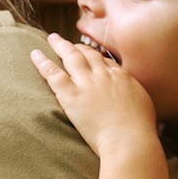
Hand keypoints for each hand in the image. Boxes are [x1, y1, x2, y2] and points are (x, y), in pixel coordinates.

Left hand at [31, 33, 157, 156]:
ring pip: (70, 57)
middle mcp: (103, 74)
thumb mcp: (143, 103)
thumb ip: (132, 92)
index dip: (94, 56)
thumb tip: (128, 92)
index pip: (104, 60)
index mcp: (121, 76)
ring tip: (51, 38)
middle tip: (68, 42)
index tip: (88, 55)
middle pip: (87, 54)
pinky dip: (42, 62)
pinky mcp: (72, 95)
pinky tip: (35, 54)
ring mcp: (87, 83)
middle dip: (77, 46)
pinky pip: (53, 74)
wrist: (129, 140)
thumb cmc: (139, 129)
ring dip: (59, 45)